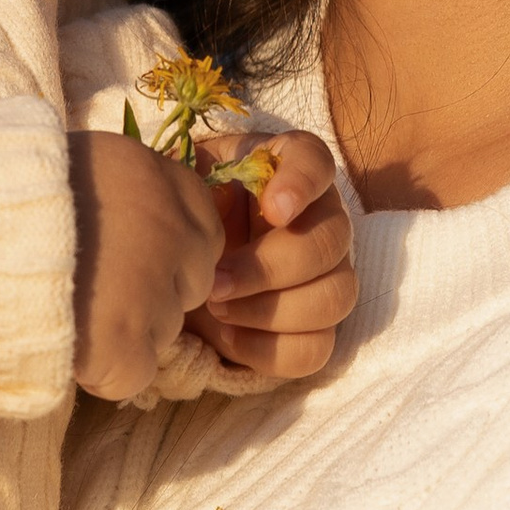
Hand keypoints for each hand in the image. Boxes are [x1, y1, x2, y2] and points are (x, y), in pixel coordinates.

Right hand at [68, 126, 224, 399]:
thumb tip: (132, 226)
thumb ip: (116, 192)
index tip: (125, 259)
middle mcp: (169, 229)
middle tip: (92, 290)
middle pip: (193, 283)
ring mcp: (154, 288)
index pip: (202, 229)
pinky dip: (103, 372)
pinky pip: (134, 373)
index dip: (166, 253)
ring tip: (65, 309)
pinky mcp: (125, 342)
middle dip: (152, 295)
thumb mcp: (74, 167)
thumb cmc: (2, 191)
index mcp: (154, 176)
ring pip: (163, 330)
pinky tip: (64, 344)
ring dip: (126, 331)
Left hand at [190, 130, 357, 381]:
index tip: (274, 208)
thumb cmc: (181, 219)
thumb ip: (190, 178)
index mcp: (284, 173)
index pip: (315, 161)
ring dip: (270, 310)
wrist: (174, 268)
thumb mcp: (178, 189)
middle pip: (331, 241)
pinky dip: (270, 348)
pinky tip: (229, 336)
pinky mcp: (314, 329)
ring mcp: (327, 276)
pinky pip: (315, 348)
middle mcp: (320, 220)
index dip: (303, 183)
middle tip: (215, 282)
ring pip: (335, 297)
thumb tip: (209, 197)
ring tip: (217, 310)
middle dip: (270, 268)